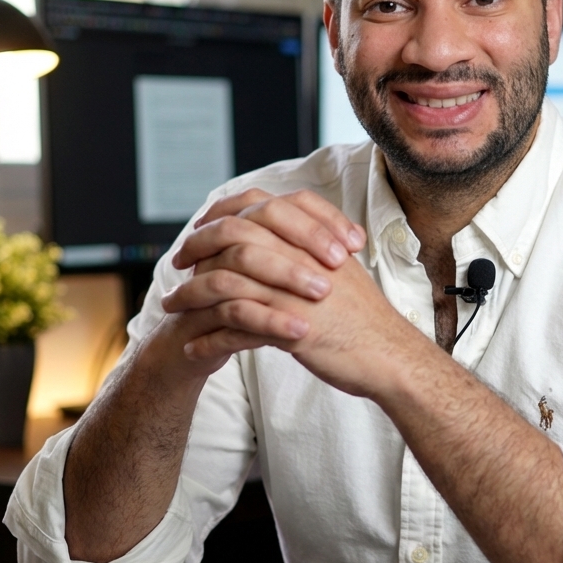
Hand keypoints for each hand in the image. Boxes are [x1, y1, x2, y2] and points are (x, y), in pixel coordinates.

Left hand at [163, 189, 428, 397]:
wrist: (390, 356)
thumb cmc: (366, 318)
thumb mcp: (341, 271)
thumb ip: (309, 251)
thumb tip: (279, 241)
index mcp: (313, 239)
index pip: (258, 206)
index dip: (224, 212)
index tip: (202, 226)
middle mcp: (301, 258)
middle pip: (234, 238)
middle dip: (197, 248)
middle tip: (177, 262)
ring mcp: (294, 293)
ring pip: (226, 283)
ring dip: (191, 295)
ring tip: (172, 308)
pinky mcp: (290, 329)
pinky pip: (235, 328)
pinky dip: (209, 338)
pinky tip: (193, 346)